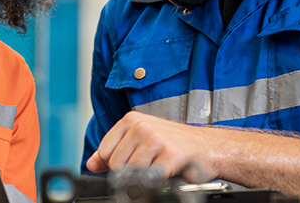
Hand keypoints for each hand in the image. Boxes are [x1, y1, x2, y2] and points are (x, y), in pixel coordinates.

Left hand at [86, 111, 219, 182]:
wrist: (208, 148)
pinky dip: (158, 180)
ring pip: (131, 172)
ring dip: (145, 176)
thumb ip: (113, 151)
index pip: (104, 152)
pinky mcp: (170, 154)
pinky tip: (168, 170)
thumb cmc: (174, 144)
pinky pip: (150, 177)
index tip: (130, 163)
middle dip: (130, 171)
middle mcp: (141, 126)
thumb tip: (91, 164)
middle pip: (115, 164)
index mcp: (130, 120)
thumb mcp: (139, 142)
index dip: (114, 164)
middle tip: (149, 165)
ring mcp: (156, 139)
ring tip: (159, 165)